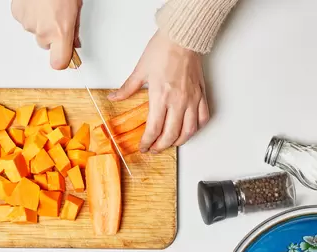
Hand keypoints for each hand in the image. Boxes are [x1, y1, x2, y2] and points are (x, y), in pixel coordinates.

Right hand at [12, 0, 81, 69]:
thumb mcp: (76, 9)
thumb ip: (74, 29)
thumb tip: (73, 41)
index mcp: (61, 31)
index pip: (58, 62)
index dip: (62, 60)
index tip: (66, 58)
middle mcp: (43, 31)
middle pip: (46, 45)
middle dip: (52, 36)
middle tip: (58, 19)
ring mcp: (28, 23)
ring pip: (35, 31)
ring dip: (41, 22)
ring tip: (47, 5)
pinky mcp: (17, 14)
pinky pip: (25, 20)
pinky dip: (30, 14)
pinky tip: (37, 3)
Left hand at [108, 30, 209, 151]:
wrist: (182, 38)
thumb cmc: (163, 50)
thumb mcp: (140, 70)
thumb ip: (127, 88)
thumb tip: (114, 97)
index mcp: (160, 97)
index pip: (154, 129)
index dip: (147, 142)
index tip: (143, 147)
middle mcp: (178, 101)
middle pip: (170, 135)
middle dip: (160, 146)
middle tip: (153, 149)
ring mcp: (191, 99)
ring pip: (188, 131)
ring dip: (178, 142)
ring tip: (170, 143)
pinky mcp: (201, 94)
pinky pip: (202, 118)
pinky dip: (196, 128)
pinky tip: (189, 130)